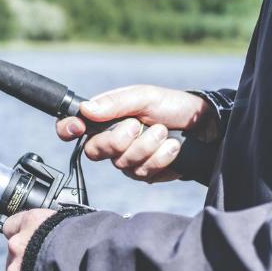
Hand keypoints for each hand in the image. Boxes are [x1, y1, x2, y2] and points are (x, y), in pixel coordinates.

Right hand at [56, 85, 210, 182]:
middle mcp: (111, 140)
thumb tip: (86, 110)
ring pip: (122, 163)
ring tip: (165, 133)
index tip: (77, 127)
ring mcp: (127, 159)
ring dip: (148, 146)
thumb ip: (115, 103)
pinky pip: (143, 173)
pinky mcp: (145, 174)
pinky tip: (173, 147)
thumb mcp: (145, 96)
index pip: (74, 125)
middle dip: (119, 140)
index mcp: (105, 117)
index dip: (67, 128)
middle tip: (138, 126)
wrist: (203, 125)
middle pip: (94, 150)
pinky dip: (161, 158)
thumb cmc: (171, 105)